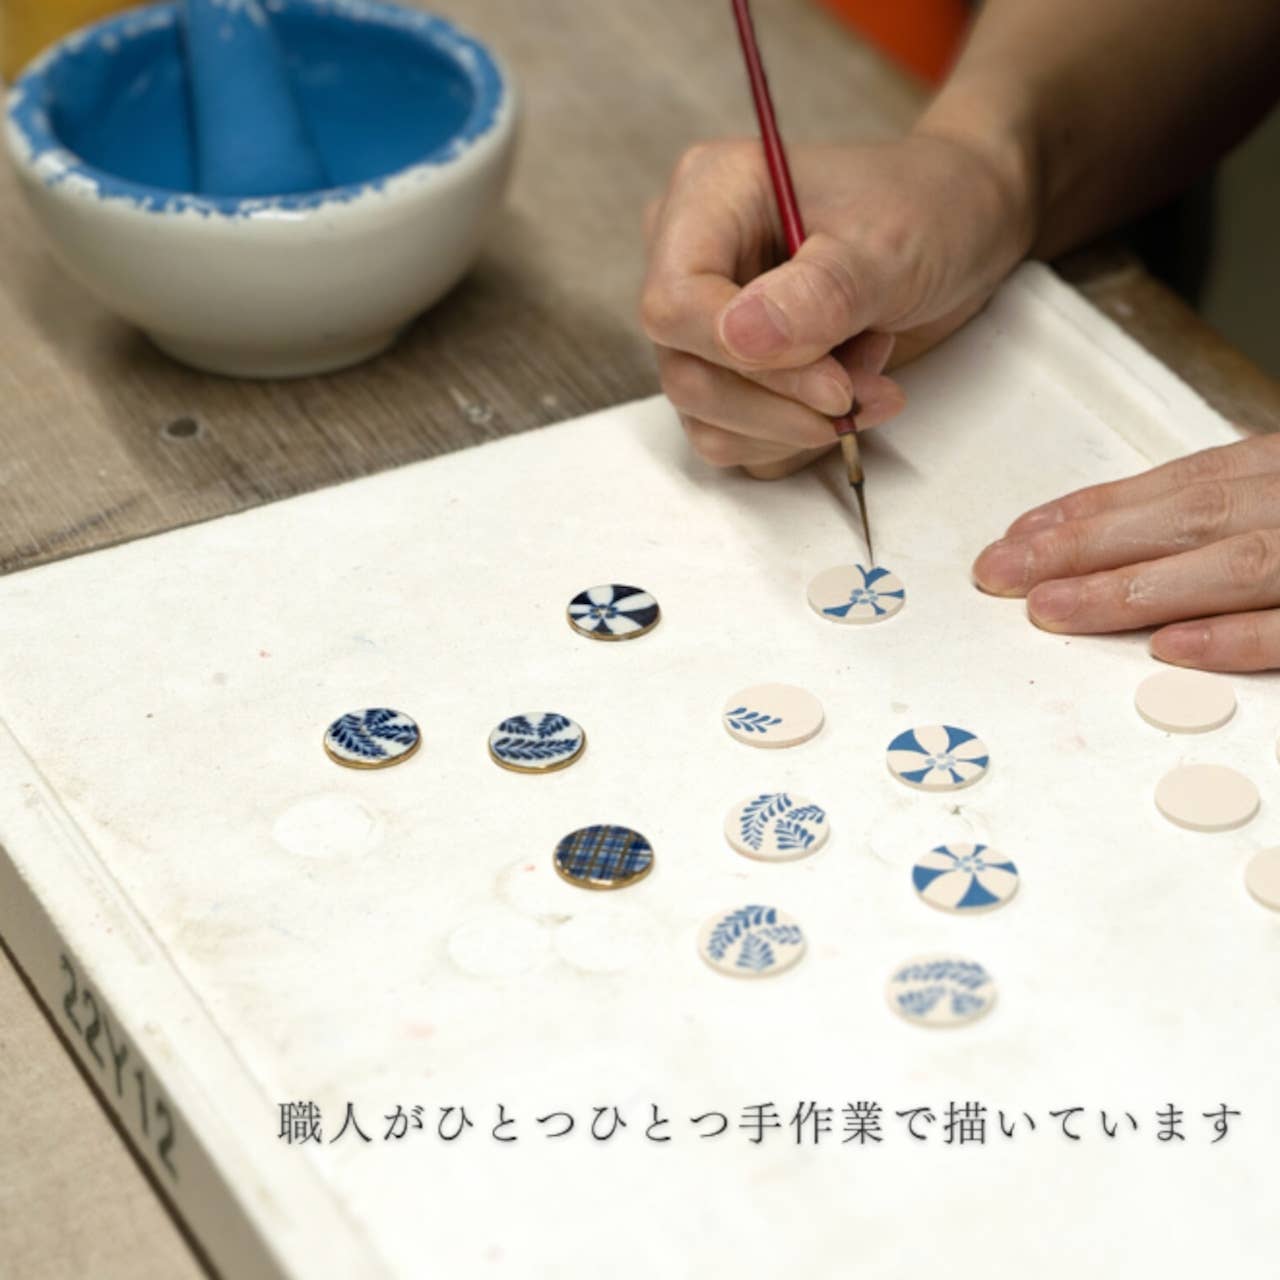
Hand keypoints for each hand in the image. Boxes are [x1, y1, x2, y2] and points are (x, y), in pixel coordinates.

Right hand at [640, 129, 1033, 476]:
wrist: (962, 229)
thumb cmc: (926, 210)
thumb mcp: (887, 243)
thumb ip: (818, 292)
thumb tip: (739, 338)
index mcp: (705, 198)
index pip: (672, 304)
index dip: (742, 358)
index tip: (832, 382)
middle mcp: (689, 264)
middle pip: (686, 374)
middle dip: (782, 402)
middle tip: (860, 385)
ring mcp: (705, 328)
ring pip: (709, 422)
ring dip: (798, 422)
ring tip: (869, 369)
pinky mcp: (730, 376)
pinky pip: (738, 443)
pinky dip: (800, 436)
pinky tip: (852, 386)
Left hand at [973, 434, 1279, 670]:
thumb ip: (1232, 511)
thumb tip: (1131, 535)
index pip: (1181, 484)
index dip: (1095, 509)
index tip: (1022, 534)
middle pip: (1186, 519)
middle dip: (1084, 546)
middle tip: (1005, 571)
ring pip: (1232, 565)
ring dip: (1133, 588)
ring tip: (1052, 607)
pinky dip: (1234, 635)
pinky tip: (1169, 645)